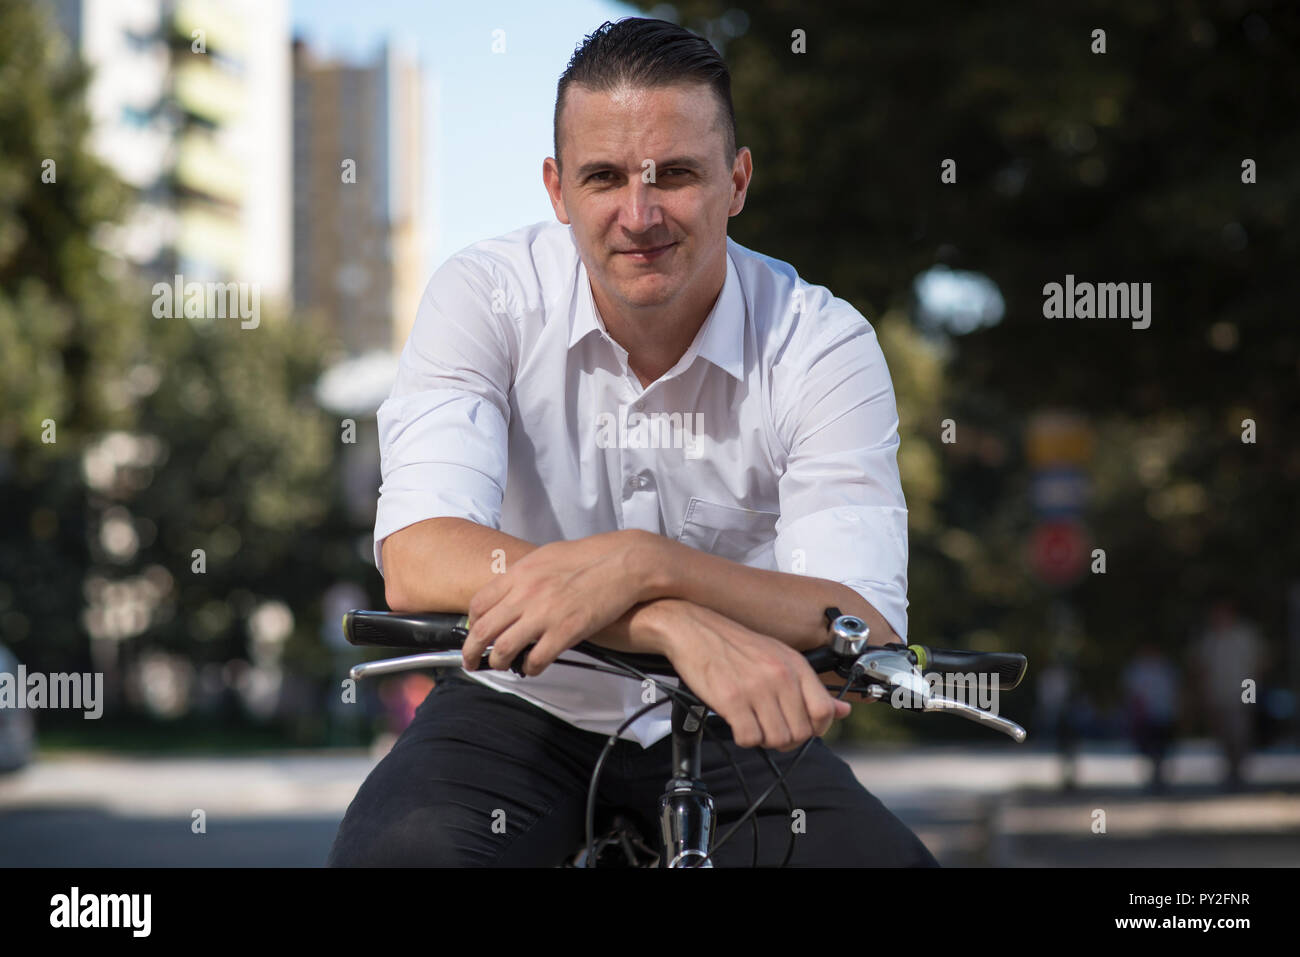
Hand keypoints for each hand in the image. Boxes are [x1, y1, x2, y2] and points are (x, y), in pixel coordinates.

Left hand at [462, 530, 657, 675]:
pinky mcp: (566, 631)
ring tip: (501, 666)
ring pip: (504, 649)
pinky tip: (533, 667)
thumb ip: (524, 575)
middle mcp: (526, 593)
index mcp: (520, 574)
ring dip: (498, 663)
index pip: (479, 604)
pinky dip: (530, 668)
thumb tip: (510, 590)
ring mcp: (545, 613)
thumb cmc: (590, 557)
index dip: (472, 624)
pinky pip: (537, 659)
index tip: (474, 633)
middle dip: (471, 651)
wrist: (624, 562)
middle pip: (484, 630)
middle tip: (471, 662)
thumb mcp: (547, 556)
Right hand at [650, 600, 851, 750]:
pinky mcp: (731, 700)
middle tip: (771, 728)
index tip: (803, 728)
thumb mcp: (779, 657)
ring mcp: (756, 688)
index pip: (824, 712)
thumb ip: (811, 687)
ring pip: (777, 739)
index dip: (817, 729)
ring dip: (765, 740)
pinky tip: (738, 724)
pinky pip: (749, 738)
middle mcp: (780, 676)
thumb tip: (843, 710)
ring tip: (754, 724)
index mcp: (795, 665)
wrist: (693, 629)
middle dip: (787, 738)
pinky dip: (744, 738)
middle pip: (801, 732)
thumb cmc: (734, 644)